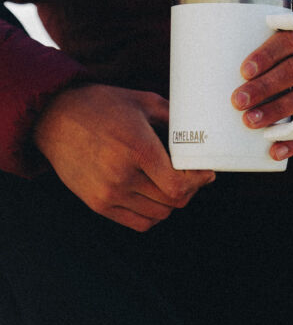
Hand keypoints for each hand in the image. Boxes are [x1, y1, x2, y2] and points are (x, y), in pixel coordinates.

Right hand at [33, 84, 214, 231]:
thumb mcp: (144, 101)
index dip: (199, 182)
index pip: (178, 185)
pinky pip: (139, 222)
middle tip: (192, 176)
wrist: (54, 117)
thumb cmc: (102, 105)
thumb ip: (174, 118)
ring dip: (172, 201)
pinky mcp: (97, 204)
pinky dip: (153, 214)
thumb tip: (201, 133)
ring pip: (159, 214)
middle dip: (190, 189)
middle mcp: (122, 175)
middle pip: (173, 201)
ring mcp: (108, 193)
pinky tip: (154, 196)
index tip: (207, 173)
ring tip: (171, 184)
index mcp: (137, 149)